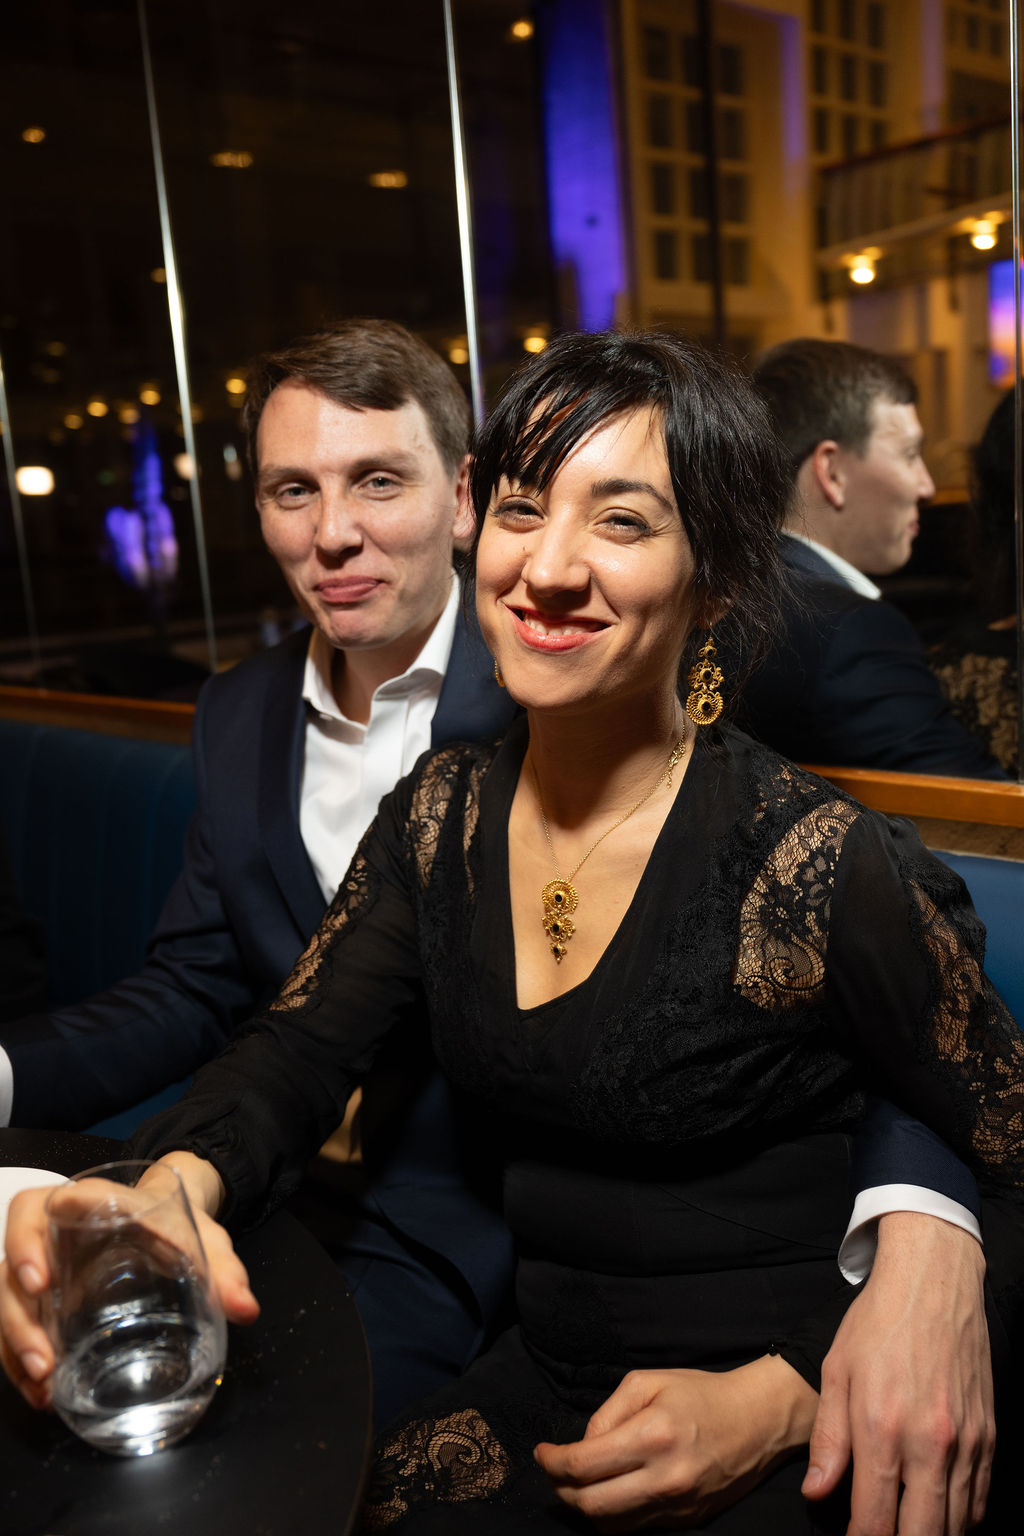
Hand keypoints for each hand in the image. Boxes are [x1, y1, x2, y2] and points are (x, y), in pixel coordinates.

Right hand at [0, 1152, 258, 1410]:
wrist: (170, 1226)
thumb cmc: (178, 1224)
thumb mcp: (204, 1238)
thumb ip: (223, 1268)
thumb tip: (245, 1308)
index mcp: (88, 1204)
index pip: (41, 1206)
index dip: (27, 1241)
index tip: (39, 1280)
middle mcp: (53, 1233)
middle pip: (10, 1262)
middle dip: (17, 1312)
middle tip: (44, 1356)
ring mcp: (44, 1268)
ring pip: (5, 1299)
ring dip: (15, 1344)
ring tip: (43, 1384)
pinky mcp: (44, 1300)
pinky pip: (16, 1326)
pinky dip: (20, 1361)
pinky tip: (42, 1393)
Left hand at [535, 1354, 816, 1529]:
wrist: (757, 1420)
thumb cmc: (699, 1393)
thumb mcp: (647, 1381)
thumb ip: (607, 1413)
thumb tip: (584, 1445)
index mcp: (652, 1436)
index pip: (583, 1465)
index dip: (552, 1462)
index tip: (542, 1453)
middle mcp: (664, 1478)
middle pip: (590, 1505)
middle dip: (561, 1490)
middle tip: (553, 1471)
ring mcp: (677, 1506)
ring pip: (611, 1526)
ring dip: (584, 1508)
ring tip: (576, 1484)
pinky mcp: (688, 1521)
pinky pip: (637, 1529)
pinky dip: (613, 1516)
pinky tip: (608, 1492)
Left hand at [804, 1211, 992, 1534]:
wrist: (932, 1283)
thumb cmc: (877, 1324)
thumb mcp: (837, 1372)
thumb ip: (828, 1439)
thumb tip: (817, 1493)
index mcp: (882, 1429)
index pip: (875, 1520)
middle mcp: (928, 1444)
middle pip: (921, 1534)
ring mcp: (964, 1443)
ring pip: (955, 1525)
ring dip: (930, 1535)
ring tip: (906, 1526)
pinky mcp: (987, 1436)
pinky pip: (979, 1499)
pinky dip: (961, 1518)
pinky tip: (940, 1515)